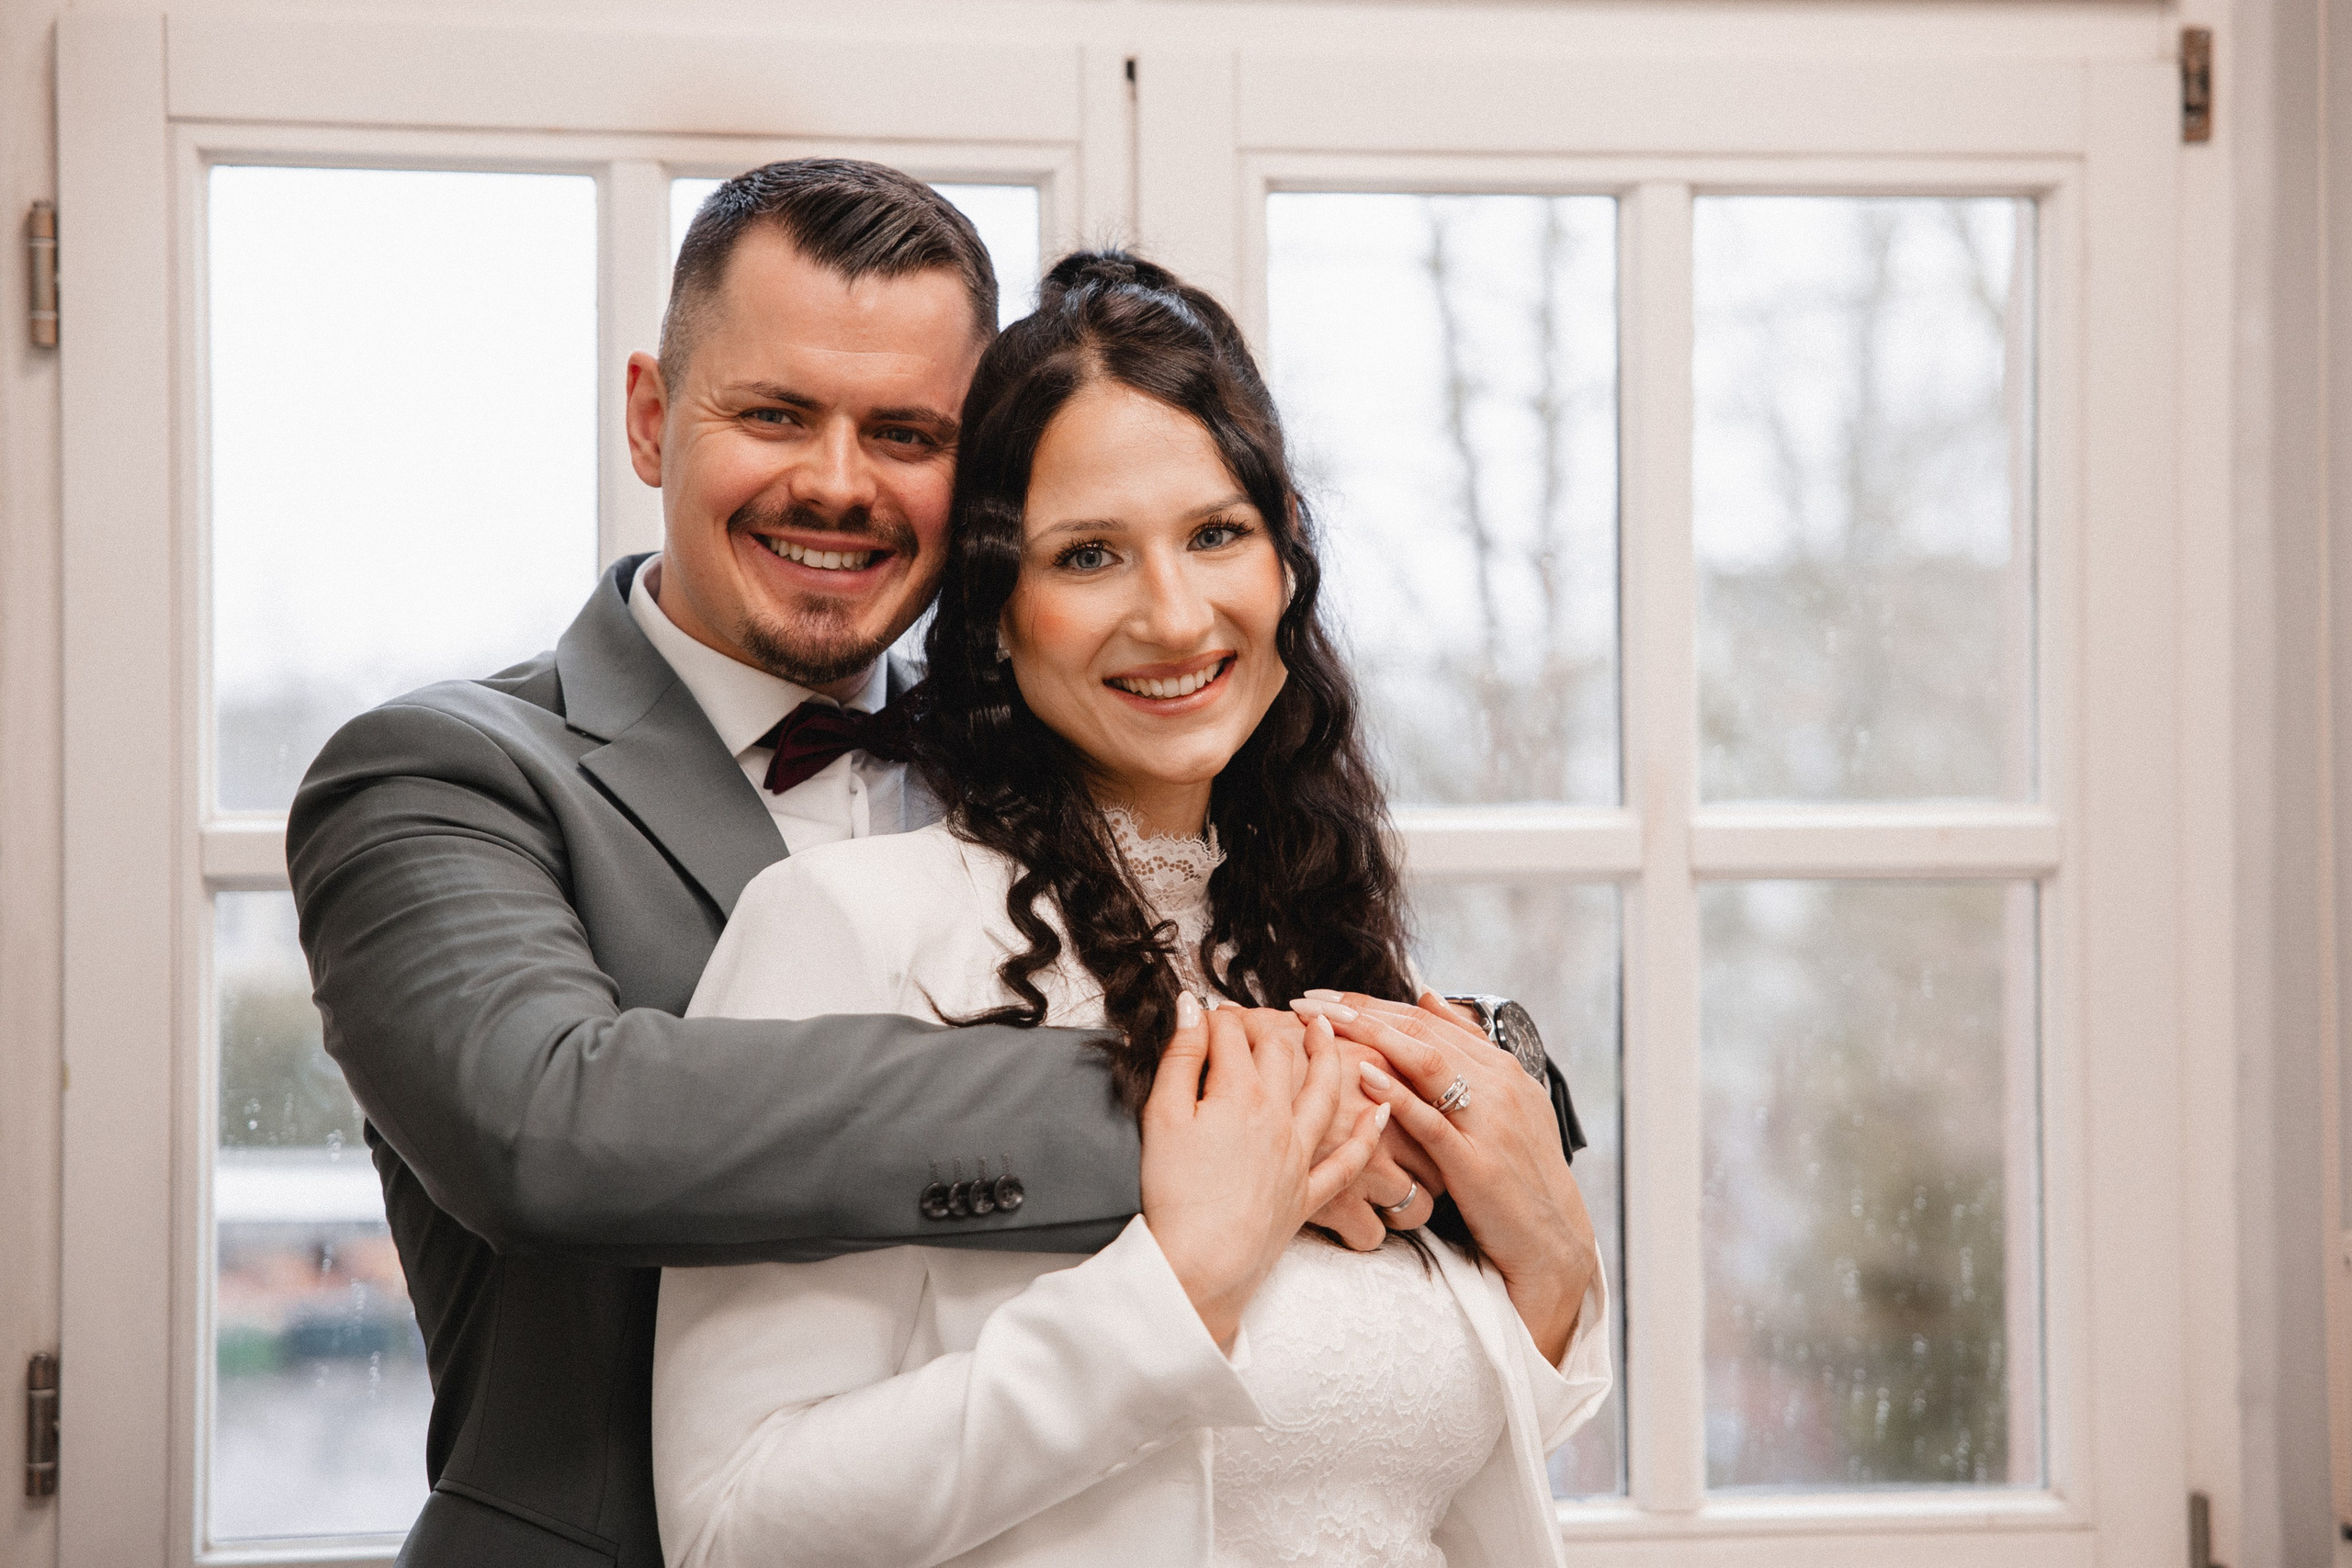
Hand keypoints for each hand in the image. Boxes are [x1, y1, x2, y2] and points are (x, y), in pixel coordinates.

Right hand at [1142, 994, 1387, 1350]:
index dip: (1218, 1017)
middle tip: (1250, 1019)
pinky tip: (1382, 1113)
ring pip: (1326, 1093)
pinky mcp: (1308, 1194)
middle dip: (1266, 1026)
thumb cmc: (1175, 1193)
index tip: (1207, 1014)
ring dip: (1329, 1057)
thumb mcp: (1161, 1116)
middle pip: (1281, 1053)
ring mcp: (1300, 1156)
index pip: (1233, 1034)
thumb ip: (1180, 1056)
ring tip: (1329, 1032)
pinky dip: (1370, 1135)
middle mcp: (1280, 1117)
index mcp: (1240, 1094)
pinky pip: (1350, 1161)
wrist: (1200, 1264)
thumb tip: (1190, 1005)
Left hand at [1299, 990, 1597, 1363]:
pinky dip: (1398, 1095)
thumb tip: (1427, 996)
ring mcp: (1489, 1121)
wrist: (1554, 1239)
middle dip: (1358, 1011)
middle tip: (1307, 1002)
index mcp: (1500, 1066)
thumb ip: (1466, 1050)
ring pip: (1428, 1063)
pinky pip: (1434, 1122)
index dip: (1370, 1003)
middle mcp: (1497, 1084)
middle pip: (1420, 1031)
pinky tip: (1364, 1076)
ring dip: (1371, 1037)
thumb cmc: (1519, 1172)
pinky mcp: (1478, 1164)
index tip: (1323, 997)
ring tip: (1324, 1024)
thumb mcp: (1504, 1100)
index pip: (1425, 1020)